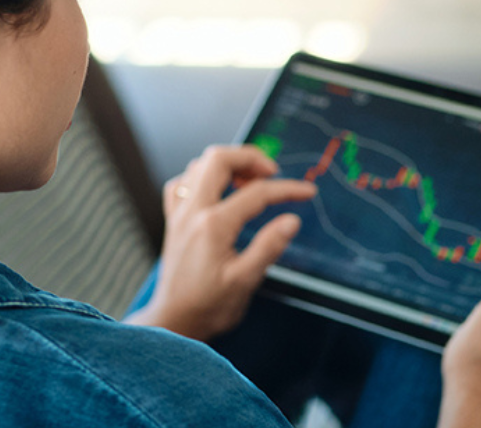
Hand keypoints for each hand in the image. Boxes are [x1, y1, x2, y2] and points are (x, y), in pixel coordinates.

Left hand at [124, 145, 316, 341]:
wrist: (174, 322)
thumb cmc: (208, 307)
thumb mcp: (245, 282)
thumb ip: (268, 248)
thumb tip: (290, 220)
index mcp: (213, 225)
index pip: (256, 193)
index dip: (287, 189)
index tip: (307, 192)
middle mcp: (193, 212)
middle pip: (219, 159)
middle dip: (250, 157)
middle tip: (272, 174)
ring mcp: (179, 214)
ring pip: (199, 165)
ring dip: (227, 165)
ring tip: (250, 181)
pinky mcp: (173, 221)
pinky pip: (182, 183)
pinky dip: (202, 177)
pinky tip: (217, 191)